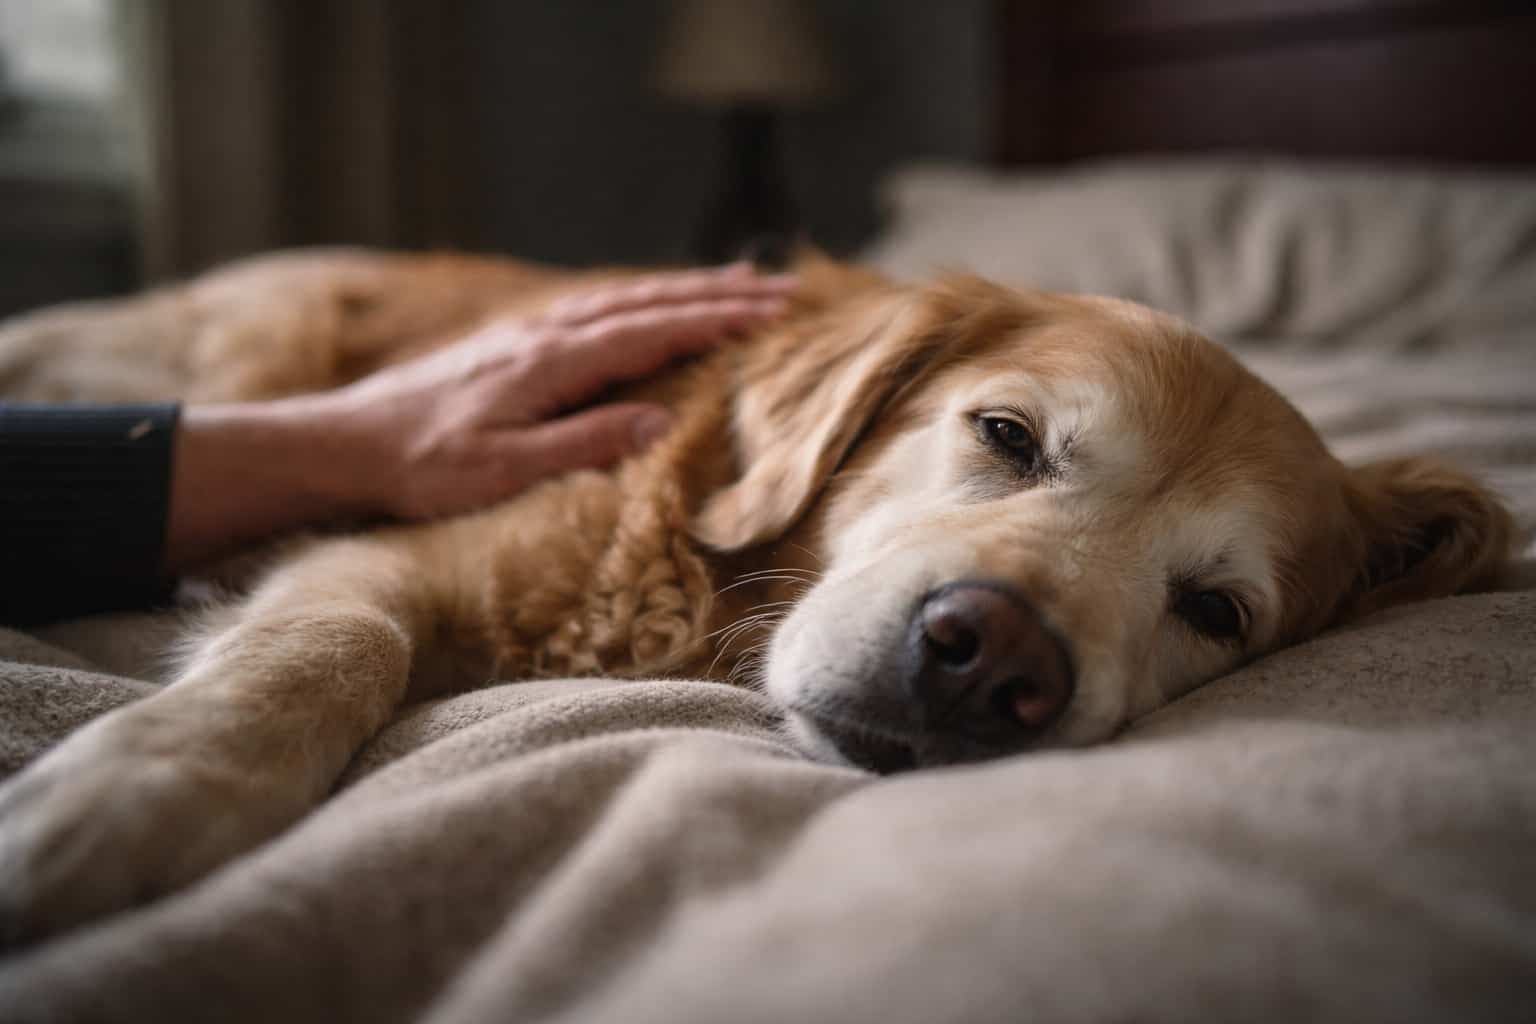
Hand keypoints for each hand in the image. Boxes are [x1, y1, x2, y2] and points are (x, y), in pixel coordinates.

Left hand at [330, 263, 792, 518]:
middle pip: (648, 302)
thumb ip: (583, 444)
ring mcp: (528, 335)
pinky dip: (639, 301)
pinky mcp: (512, 346)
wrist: (346, 444)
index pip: (653, 330)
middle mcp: (546, 336)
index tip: (774, 311)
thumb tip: (661, 424)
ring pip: (623, 299)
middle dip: (717, 294)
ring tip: (735, 283)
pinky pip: (594, 311)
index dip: (717, 319)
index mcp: (552, 362)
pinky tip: (648, 306)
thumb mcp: (504, 470)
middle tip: (781, 288)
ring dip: (683, 290)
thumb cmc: (422, 468)